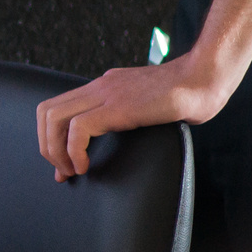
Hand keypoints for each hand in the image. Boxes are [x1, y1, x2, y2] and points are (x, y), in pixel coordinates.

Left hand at [35, 55, 236, 179]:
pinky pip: (78, 129)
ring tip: (73, 170)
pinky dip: (74, 151)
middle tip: (64, 171)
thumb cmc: (186, 94)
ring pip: (54, 118)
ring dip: (55, 150)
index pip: (57, 108)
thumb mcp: (145, 103)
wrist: (204, 80)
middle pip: (46, 112)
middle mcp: (99, 87)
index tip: (63, 165)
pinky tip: (86, 165)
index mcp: (103, 86)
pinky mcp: (117, 107)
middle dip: (47, 146)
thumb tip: (123, 130)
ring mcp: (106, 94)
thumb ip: (128, 112)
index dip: (51, 137)